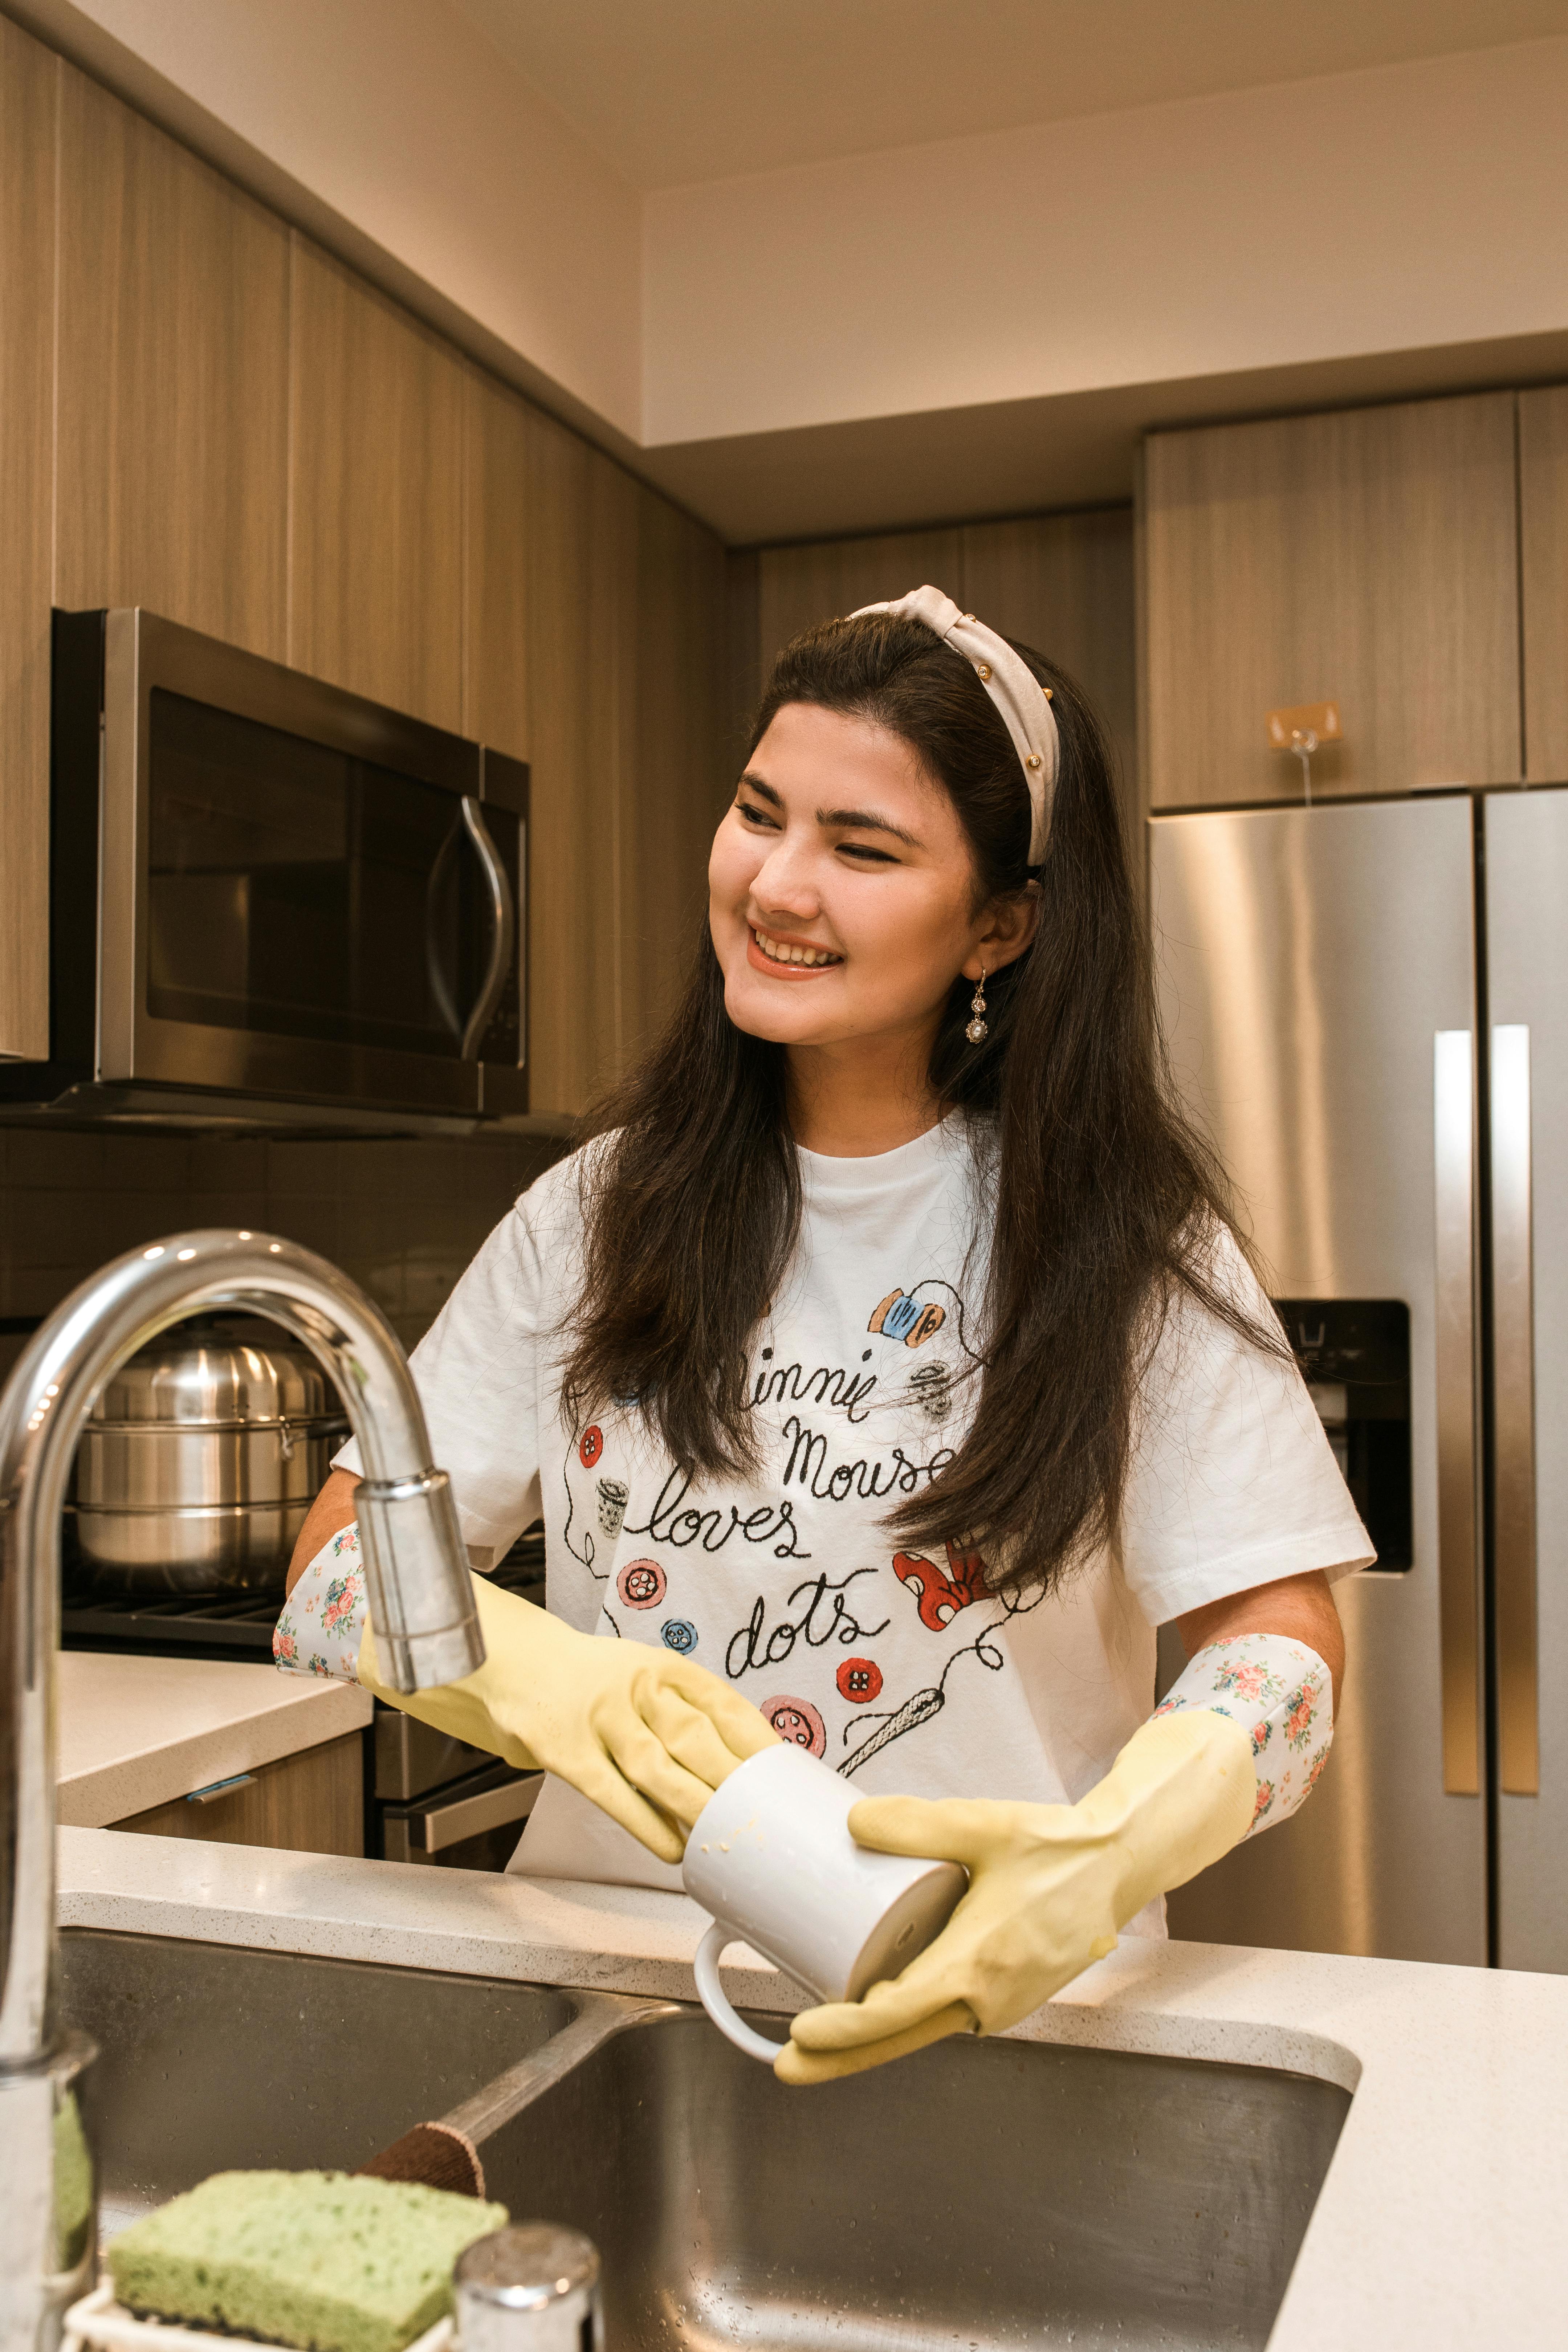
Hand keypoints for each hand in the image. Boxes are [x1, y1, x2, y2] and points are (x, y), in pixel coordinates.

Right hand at [360, 1573, 778, 1861]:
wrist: (514, 1665)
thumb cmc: (594, 1683)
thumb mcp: (646, 1679)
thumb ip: (688, 1716)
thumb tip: (743, 1768)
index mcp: (664, 1667)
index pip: (724, 1705)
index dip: (757, 1744)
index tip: (784, 1777)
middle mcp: (635, 1687)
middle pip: (696, 1739)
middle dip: (733, 1782)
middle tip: (763, 1819)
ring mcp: (599, 1717)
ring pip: (658, 1768)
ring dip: (695, 1808)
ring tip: (723, 1840)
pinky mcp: (567, 1750)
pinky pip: (614, 1794)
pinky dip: (646, 1825)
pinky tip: (671, 1848)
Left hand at [777, 1708, 1253, 2085]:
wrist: (1116, 1866)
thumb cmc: (1056, 1848)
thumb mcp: (984, 1825)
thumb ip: (917, 1824)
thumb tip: (853, 1822)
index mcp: (978, 1963)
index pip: (897, 2011)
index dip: (845, 2030)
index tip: (801, 2034)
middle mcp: (989, 1997)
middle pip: (901, 2039)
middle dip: (841, 2058)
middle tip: (787, 2067)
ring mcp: (1001, 2004)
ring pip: (925, 2029)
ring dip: (875, 2039)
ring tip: (818, 2038)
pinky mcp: (1008, 1997)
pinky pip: (948, 2015)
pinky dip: (910, 2018)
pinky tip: (877, 2005)